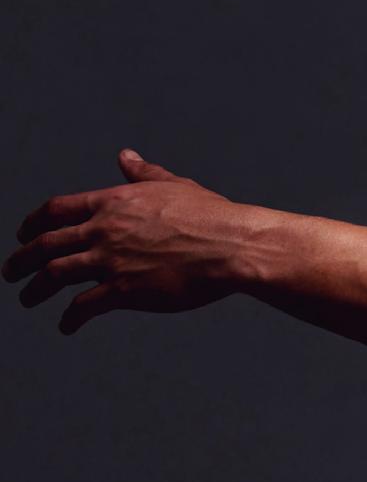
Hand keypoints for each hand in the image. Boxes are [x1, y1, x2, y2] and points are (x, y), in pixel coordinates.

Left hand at [3, 149, 250, 334]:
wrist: (230, 245)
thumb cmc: (209, 214)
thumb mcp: (173, 185)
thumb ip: (144, 173)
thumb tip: (125, 155)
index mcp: (115, 201)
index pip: (57, 209)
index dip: (33, 222)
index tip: (24, 234)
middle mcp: (105, 229)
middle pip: (45, 244)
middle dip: (21, 260)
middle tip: (11, 271)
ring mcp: (111, 261)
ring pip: (53, 276)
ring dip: (33, 291)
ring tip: (27, 299)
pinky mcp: (122, 291)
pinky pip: (81, 307)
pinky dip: (68, 319)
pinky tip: (66, 326)